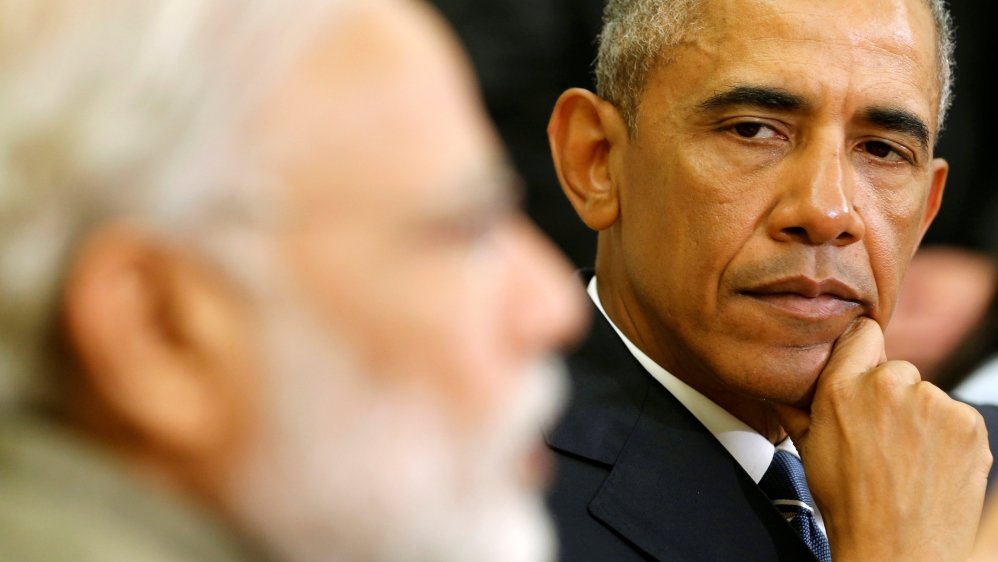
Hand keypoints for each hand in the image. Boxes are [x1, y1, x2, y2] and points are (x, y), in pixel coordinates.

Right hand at [774, 317, 992, 561]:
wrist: (897, 548)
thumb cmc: (849, 503)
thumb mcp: (807, 449)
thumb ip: (793, 407)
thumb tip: (777, 387)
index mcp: (842, 387)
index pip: (863, 333)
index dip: (861, 351)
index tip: (863, 370)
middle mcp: (888, 386)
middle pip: (896, 370)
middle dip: (890, 395)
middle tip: (882, 435)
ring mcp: (933, 403)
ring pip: (927, 395)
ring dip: (920, 417)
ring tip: (907, 457)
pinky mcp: (967, 422)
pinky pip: (955, 416)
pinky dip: (948, 435)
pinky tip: (931, 463)